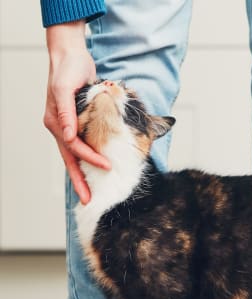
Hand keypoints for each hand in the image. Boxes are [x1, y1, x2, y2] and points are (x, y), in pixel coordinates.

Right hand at [43, 21, 109, 203]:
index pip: (74, 148)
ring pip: (75, 157)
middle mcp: (60, 128)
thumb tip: (67, 135)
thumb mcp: (66, 88)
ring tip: (89, 193)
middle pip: (71, 160)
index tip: (106, 167)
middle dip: (79, 181)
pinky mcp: (76, 124)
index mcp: (56, 122)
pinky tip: (93, 171)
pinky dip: (87, 160)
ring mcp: (67, 127)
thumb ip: (66, 112)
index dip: (90, 158)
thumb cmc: (68, 69)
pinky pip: (81, 147)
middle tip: (87, 201)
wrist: (71, 56)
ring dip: (82, 175)